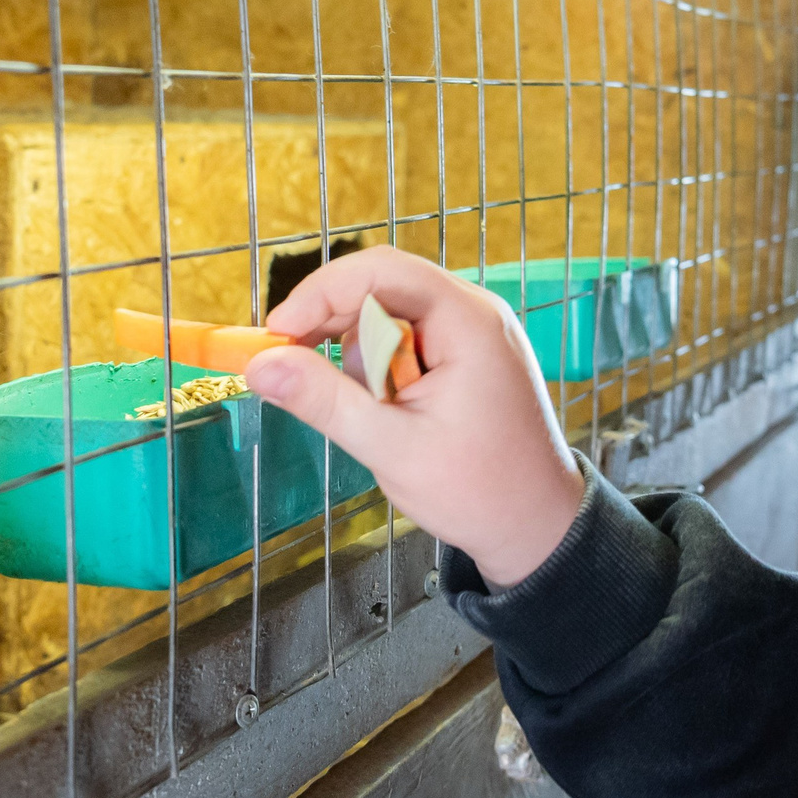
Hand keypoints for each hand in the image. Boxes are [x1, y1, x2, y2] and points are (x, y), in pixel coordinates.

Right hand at [242, 246, 582, 587]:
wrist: (536, 526)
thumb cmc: (478, 491)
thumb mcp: (391, 447)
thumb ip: (325, 401)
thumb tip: (261, 365)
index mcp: (467, 321)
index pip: (379, 271)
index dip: (319, 294)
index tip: (278, 335)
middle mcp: (473, 312)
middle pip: (381, 287)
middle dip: (333, 326)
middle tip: (292, 367)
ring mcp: (472, 332)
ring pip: (388, 316)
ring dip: (361, 357)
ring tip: (375, 415)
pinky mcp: (464, 355)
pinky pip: (405, 341)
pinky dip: (381, 370)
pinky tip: (388, 411)